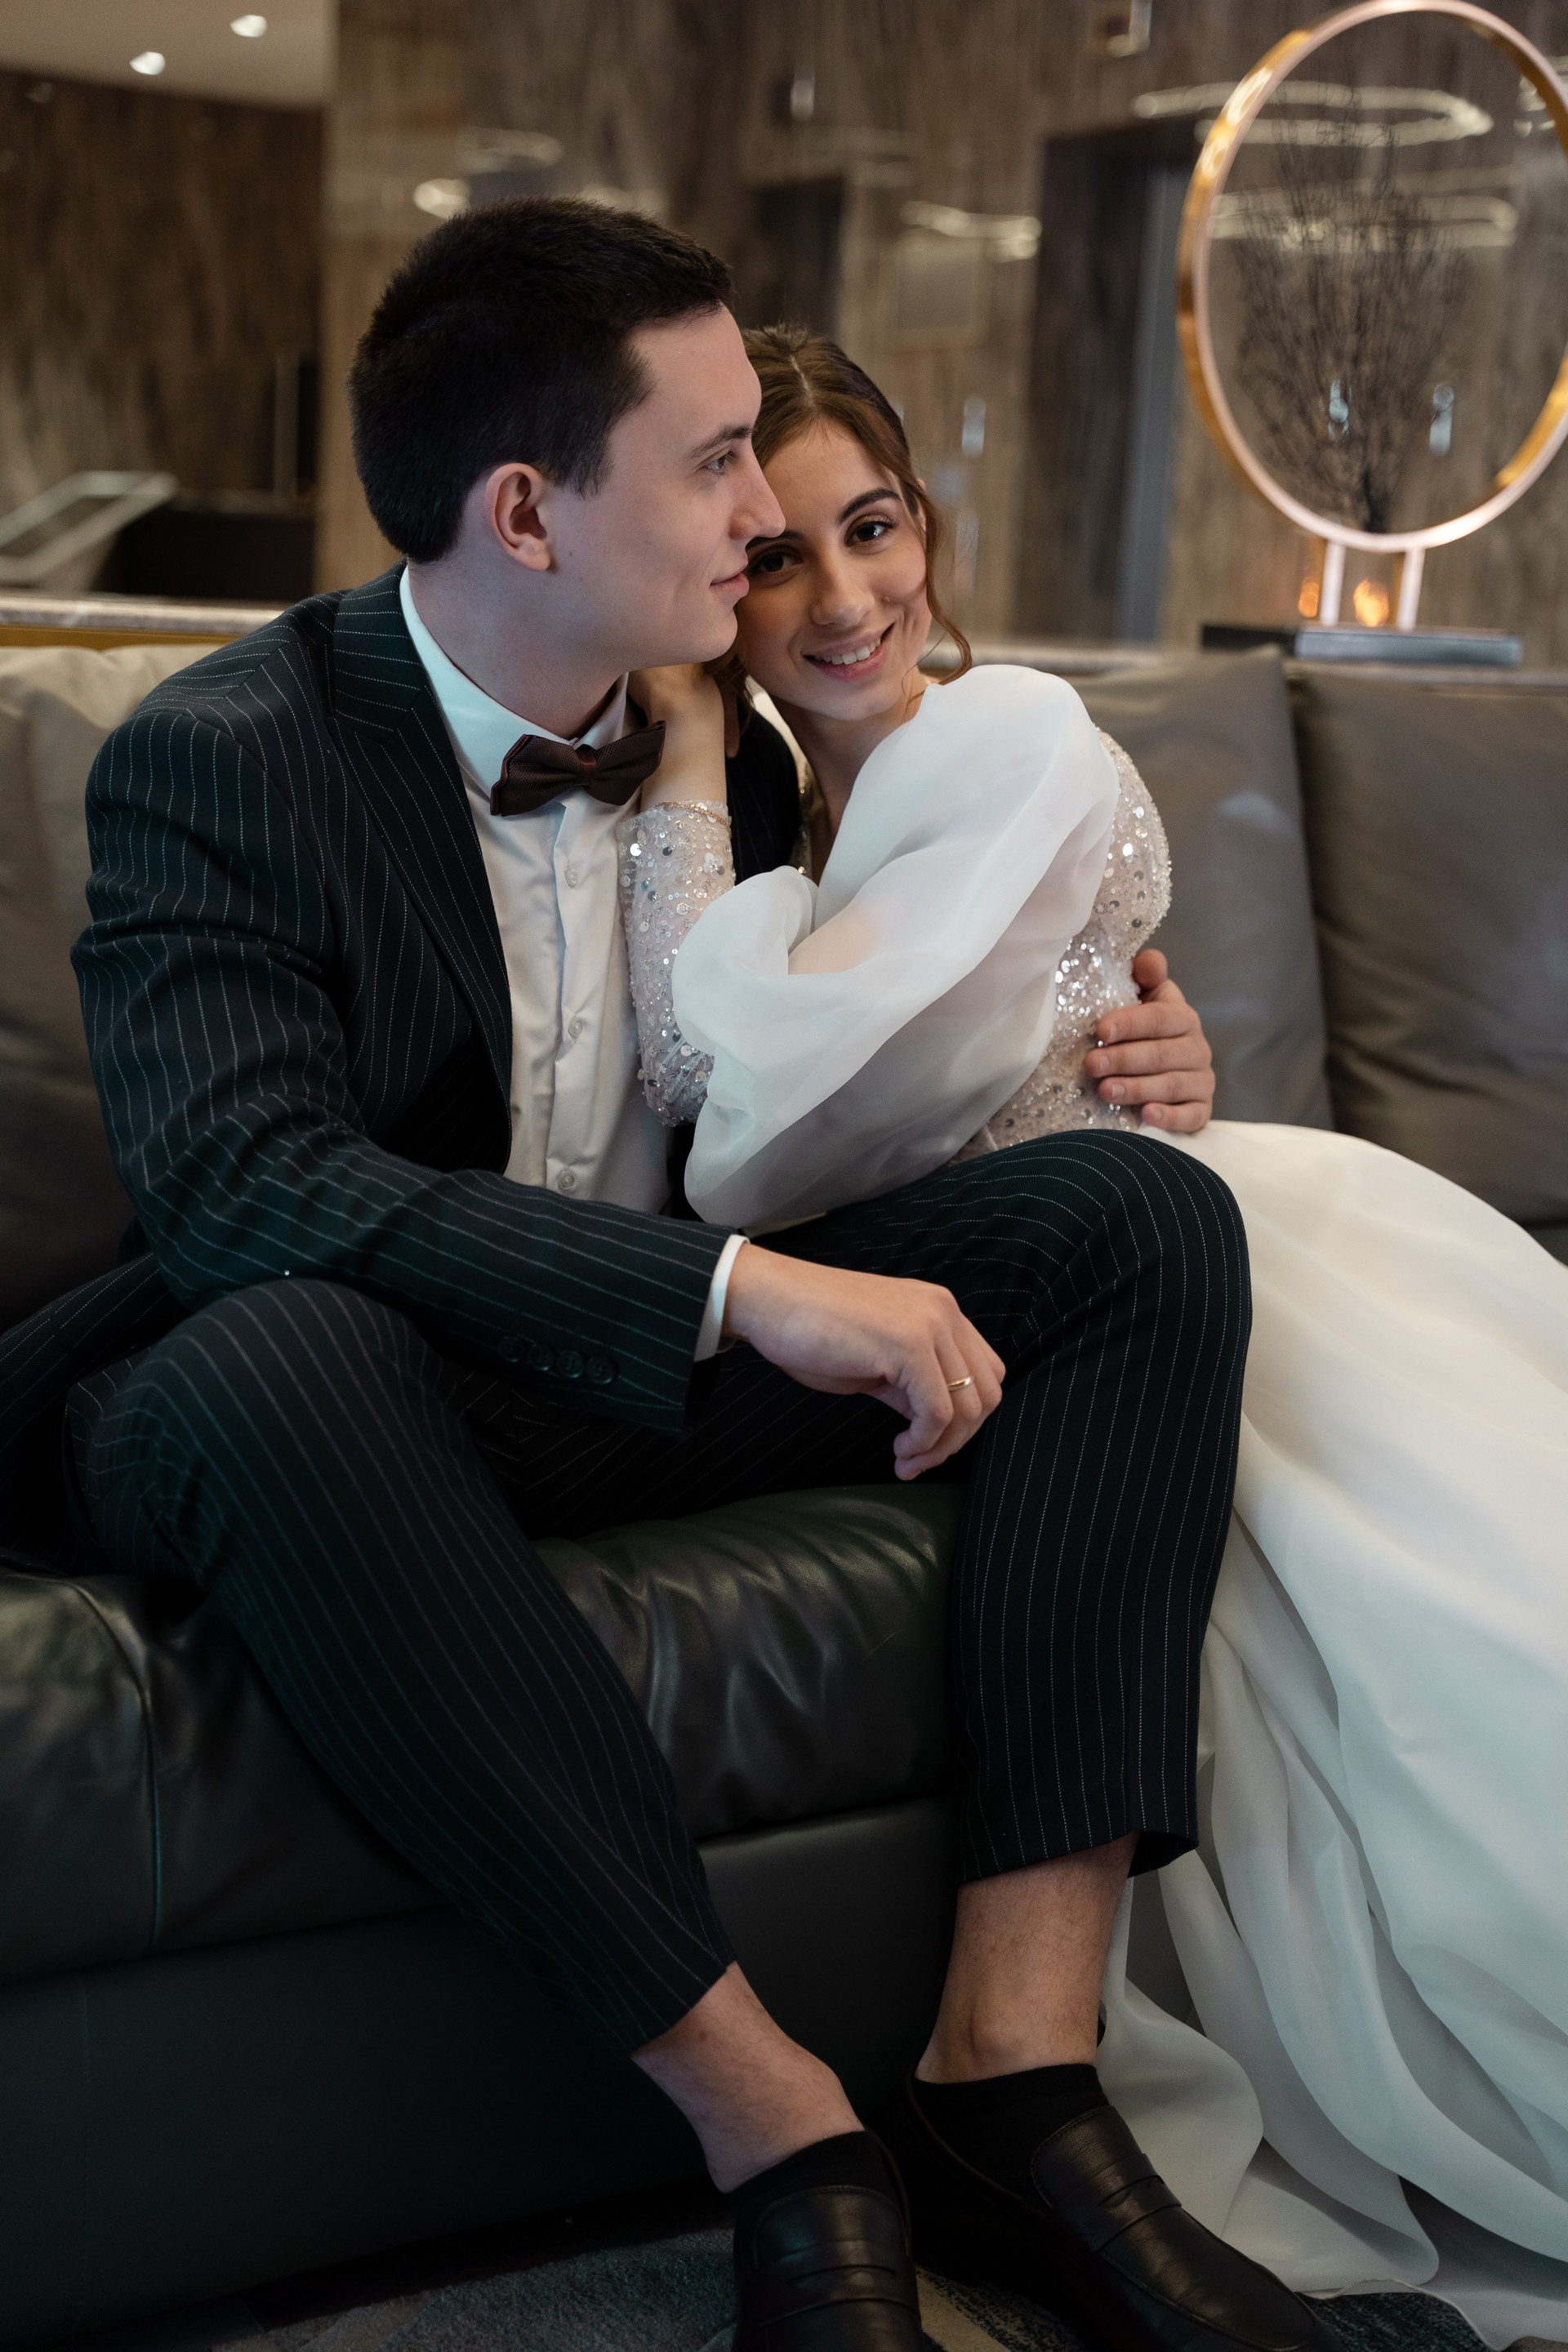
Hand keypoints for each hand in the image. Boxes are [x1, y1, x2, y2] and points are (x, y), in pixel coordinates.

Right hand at [722, 1244, 1004, 1479]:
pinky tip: (898, 1449)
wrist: (769, 1301)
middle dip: (959, 1439)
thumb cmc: (811, 1331)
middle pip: (988, 1392)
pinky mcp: (909, 1345)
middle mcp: (944, 1313)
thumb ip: (911, 1385)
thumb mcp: (876, 1361)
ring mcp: (929, 1325)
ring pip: (969, 1406)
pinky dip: (923, 1442)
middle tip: (917, 1460)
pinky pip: (938, 1412)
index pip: (985, 1372)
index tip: (926, 1443)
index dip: (965, 1418)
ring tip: (905, 1460)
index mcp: (939, 1312)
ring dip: (940, 1448)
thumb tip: (933, 1425)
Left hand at [1082, 950, 1214, 1133]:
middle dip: (1124, 1059)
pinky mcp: (1202, 1109)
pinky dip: (1169, 1116)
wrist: (1171, 1074)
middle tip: (1092, 1064)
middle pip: (1161, 1054)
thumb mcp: (1146, 999)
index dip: (1130, 1023)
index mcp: (1181, 1017)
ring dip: (1137, 1088)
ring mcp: (1201, 1080)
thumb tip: (1147, 960)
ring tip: (1106, 1090)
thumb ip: (1145, 975)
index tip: (1100, 1030)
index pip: (1159, 1018)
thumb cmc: (1146, 1033)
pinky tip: (1146, 1115)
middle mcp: (1196, 1047)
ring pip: (1171, 1085)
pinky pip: (1190, 1115)